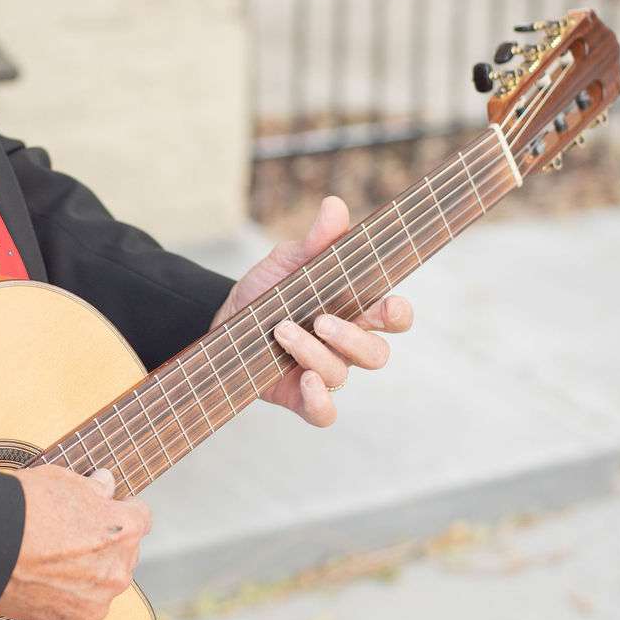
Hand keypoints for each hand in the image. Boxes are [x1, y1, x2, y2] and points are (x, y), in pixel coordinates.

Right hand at [0, 466, 150, 619]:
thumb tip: (105, 485)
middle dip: (106, 545)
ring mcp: (93, 603)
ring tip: (52, 560)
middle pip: (124, 555)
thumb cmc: (24, 506)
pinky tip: (41, 581)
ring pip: (101, 586)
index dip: (123, 509)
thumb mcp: (64, 481)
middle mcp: (117, 571)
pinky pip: (75, 610)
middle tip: (72, 535)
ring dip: (87, 576)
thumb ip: (94, 487)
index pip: (141, 517)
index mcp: (124, 531)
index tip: (108, 509)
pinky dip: (64, 599)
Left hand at [211, 195, 412, 426]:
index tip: (387, 305)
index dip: (398, 314)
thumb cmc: (266, 290)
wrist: (222, 319)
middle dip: (353, 338)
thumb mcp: (287, 261)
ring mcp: (324, 373)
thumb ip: (316, 241)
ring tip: (283, 331)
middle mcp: (346, 346)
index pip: (394, 317)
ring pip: (341, 375)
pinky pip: (324, 413)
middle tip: (321, 320)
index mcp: (354, 309)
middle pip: (377, 353)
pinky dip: (319, 401)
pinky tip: (304, 380)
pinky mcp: (299, 397)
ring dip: (313, 353)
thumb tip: (335, 206)